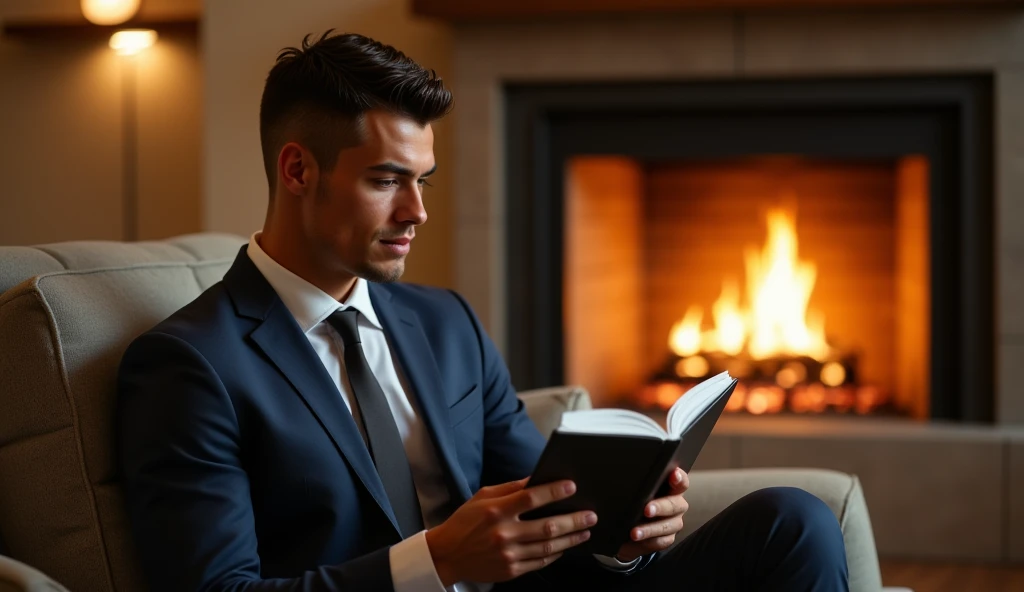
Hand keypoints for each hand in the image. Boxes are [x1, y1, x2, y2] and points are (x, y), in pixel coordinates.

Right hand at [425, 478, 596, 585]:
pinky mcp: (511, 570)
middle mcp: (504, 533)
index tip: (571, 487)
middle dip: (573, 520)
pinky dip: (556, 553)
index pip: (531, 498)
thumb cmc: (466, 522)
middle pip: (547, 525)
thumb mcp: (483, 497)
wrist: (448, 554)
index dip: (554, 491)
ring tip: (585, 531)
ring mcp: (509, 554)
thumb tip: (536, 479)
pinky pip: (540, 561)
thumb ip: (510, 488)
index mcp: (496, 511)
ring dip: (571, 538)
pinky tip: (566, 546)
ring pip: (549, 546)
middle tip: (590, 515)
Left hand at [614, 468, 688, 562]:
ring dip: (650, 529)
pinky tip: (635, 541)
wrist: (627, 525)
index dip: (678, 478)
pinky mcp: (667, 538)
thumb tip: (619, 481)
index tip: (673, 474)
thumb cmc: (631, 500)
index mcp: (670, 487)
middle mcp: (676, 504)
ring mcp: (674, 523)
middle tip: (646, 510)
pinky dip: (646, 542)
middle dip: (660, 507)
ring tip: (634, 533)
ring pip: (667, 526)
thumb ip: (633, 485)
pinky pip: (660, 542)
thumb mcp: (631, 491)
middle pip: (675, 505)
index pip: (680, 481)